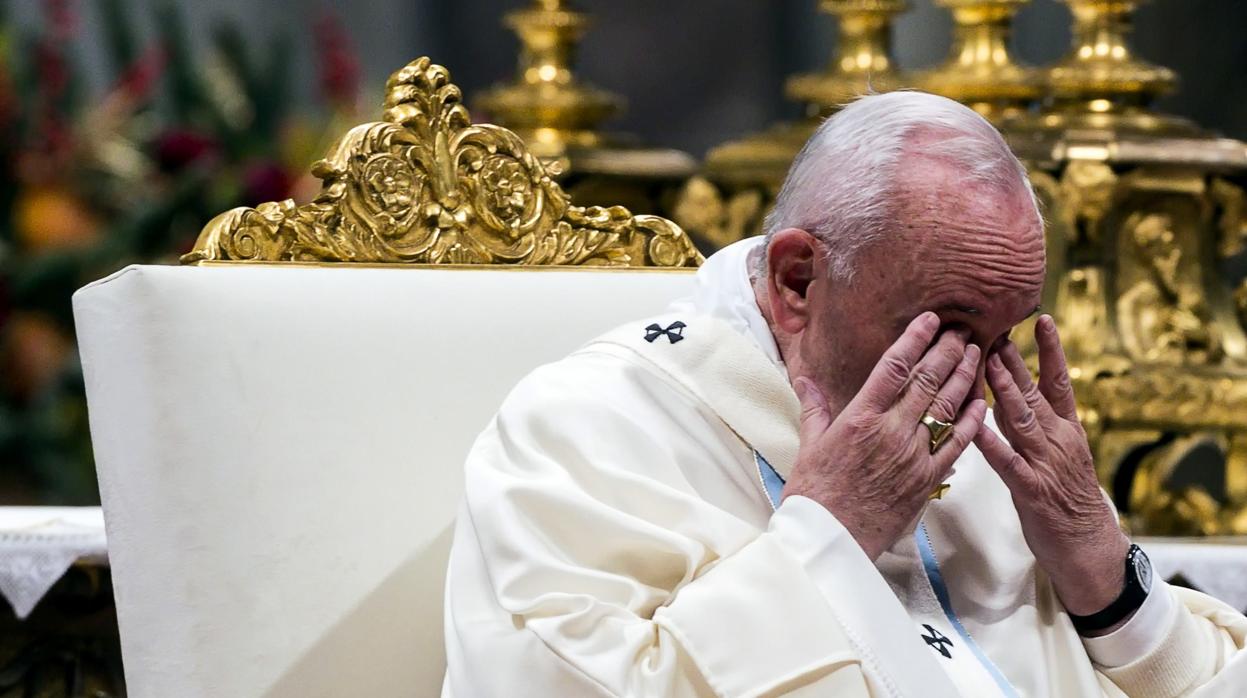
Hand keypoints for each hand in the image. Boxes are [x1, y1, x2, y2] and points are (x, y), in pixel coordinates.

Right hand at [784, 312, 986, 560]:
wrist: (830, 539)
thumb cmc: (814, 494)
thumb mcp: (809, 445)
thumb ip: (814, 408)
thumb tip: (805, 379)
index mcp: (859, 417)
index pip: (894, 367)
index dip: (915, 339)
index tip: (930, 320)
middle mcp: (890, 431)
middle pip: (927, 380)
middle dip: (947, 351)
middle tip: (962, 330)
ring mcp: (913, 455)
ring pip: (947, 407)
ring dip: (964, 376)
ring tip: (976, 354)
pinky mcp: (926, 479)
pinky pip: (957, 445)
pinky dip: (971, 421)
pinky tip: (980, 402)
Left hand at [975, 315, 1129, 617]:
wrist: (1089, 548)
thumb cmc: (1066, 500)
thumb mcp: (1055, 455)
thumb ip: (1031, 426)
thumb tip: (1003, 395)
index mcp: (1067, 430)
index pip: (1060, 382)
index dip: (1051, 350)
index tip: (1042, 319)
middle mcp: (1059, 440)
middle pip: (1035, 393)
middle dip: (1015, 360)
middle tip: (996, 328)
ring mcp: (1046, 464)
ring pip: (1023, 419)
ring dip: (1004, 390)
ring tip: (988, 361)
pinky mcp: (1032, 490)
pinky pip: (1008, 462)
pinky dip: (991, 443)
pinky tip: (975, 426)